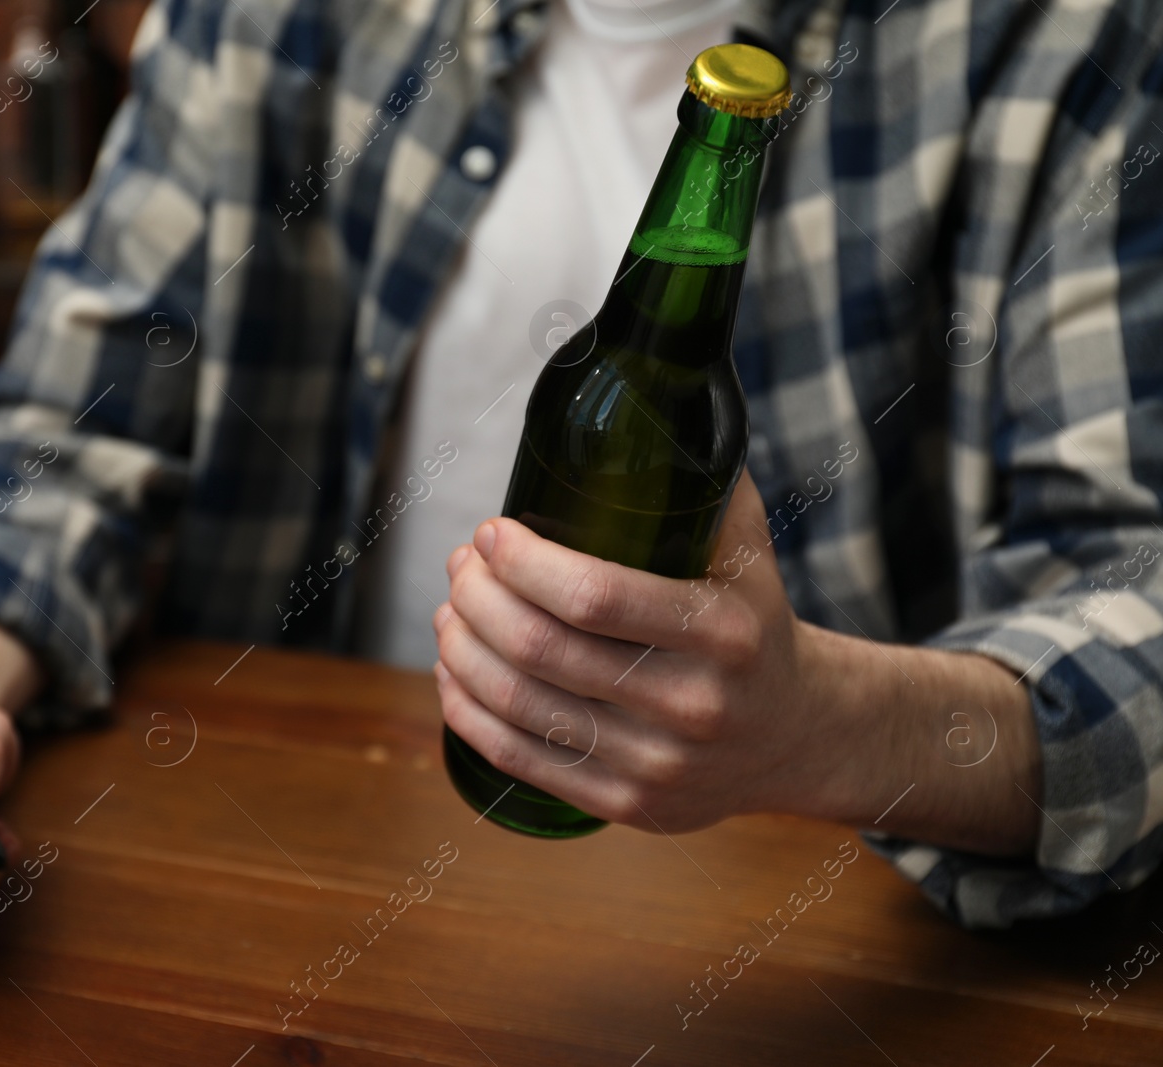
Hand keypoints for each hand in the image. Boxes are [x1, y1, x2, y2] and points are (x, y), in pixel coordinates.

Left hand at [434, 470, 1040, 851]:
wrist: (801, 735)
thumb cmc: (756, 622)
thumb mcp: (749, 551)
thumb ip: (698, 483)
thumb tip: (638, 403)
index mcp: (725, 634)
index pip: (594, 596)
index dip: (522, 561)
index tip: (491, 532)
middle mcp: (692, 707)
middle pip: (541, 650)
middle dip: (478, 597)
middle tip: (462, 565)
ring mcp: (657, 767)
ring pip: (520, 706)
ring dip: (461, 650)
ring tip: (450, 610)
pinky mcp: (627, 807)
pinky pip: (520, 760)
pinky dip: (467, 712)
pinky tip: (452, 674)